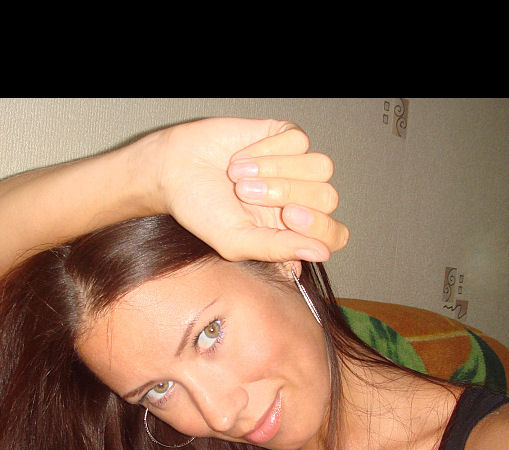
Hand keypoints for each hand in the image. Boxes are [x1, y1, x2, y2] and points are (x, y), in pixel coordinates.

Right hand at [156, 118, 348, 263]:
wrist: (174, 170)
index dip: (319, 226)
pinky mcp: (285, 136)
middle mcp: (300, 199)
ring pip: (320, 167)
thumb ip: (278, 248)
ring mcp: (295, 166)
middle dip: (286, 194)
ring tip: (240, 177)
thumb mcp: (236, 241)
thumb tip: (321, 253)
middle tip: (246, 195)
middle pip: (327, 197)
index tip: (289, 216)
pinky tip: (241, 157)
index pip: (333, 234)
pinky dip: (266, 149)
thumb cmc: (202, 211)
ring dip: (276, 171)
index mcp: (293, 232)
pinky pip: (298, 141)